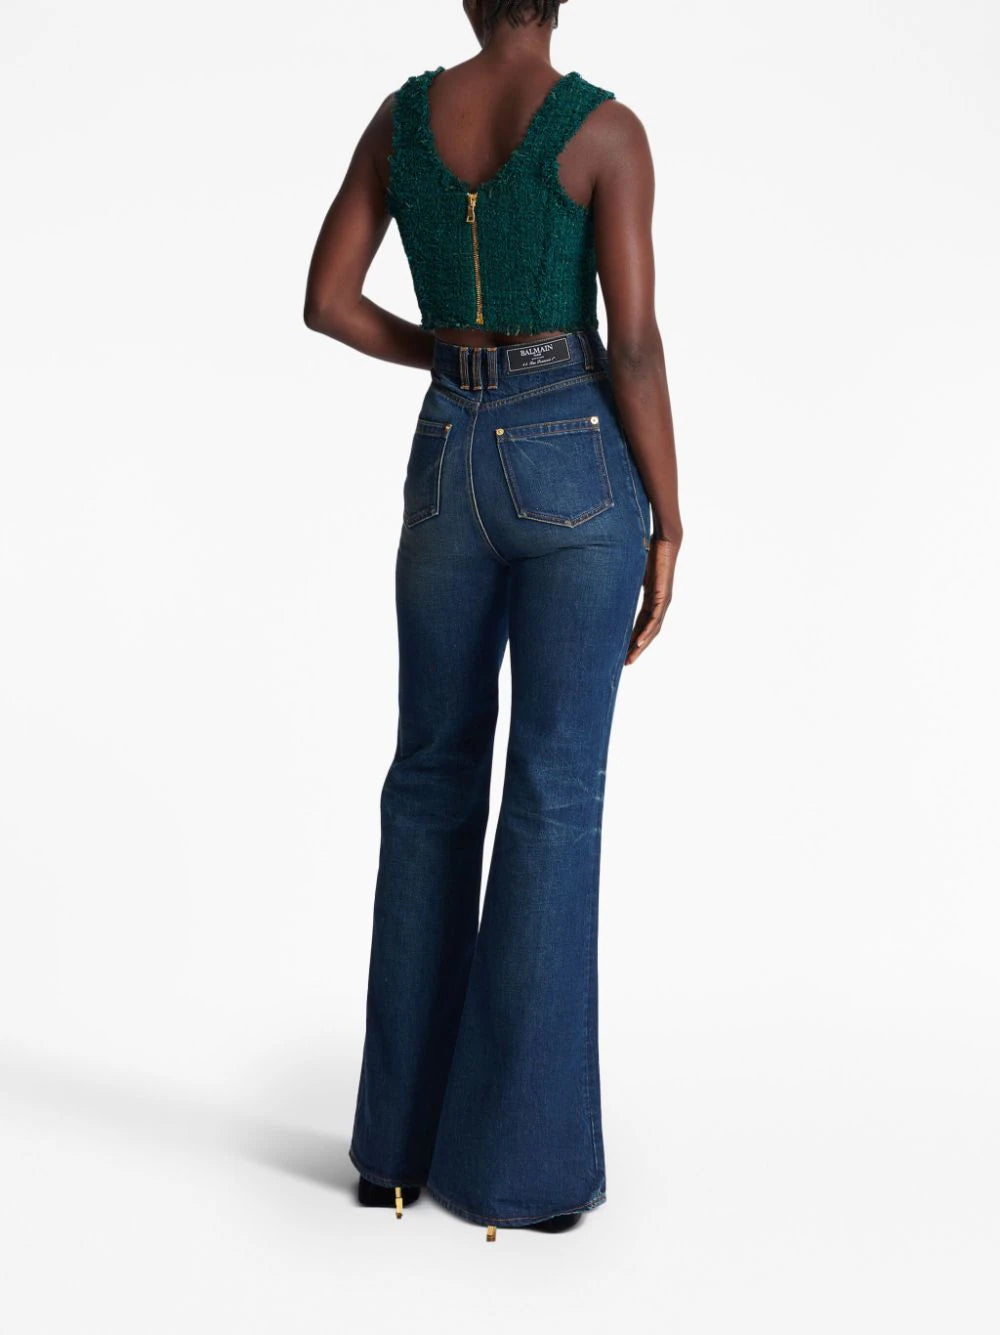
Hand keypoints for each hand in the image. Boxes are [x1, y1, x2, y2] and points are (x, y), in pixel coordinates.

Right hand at [625, 536, 678, 664]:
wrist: (665, 541)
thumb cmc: (648, 552)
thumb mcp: (631, 572)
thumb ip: (622, 581)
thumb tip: (603, 581)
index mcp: (651, 600)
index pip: (641, 624)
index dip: (632, 639)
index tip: (622, 651)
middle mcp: (659, 604)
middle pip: (648, 632)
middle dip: (637, 648)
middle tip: (626, 663)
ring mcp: (662, 601)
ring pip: (652, 629)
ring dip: (641, 645)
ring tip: (631, 658)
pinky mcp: (663, 596)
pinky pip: (655, 619)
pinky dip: (647, 632)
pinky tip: (639, 642)